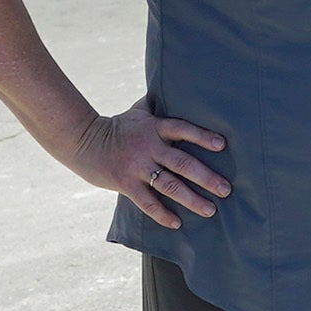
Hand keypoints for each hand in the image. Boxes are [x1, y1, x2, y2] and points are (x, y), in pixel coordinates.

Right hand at [76, 100, 232, 228]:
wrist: (84, 141)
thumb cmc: (118, 126)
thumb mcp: (139, 111)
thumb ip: (159, 105)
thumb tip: (178, 86)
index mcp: (155, 127)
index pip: (183, 129)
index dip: (202, 136)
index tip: (222, 146)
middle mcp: (149, 146)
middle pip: (182, 162)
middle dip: (206, 177)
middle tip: (226, 190)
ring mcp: (137, 166)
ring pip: (169, 185)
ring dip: (192, 199)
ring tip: (210, 210)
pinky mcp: (125, 183)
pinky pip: (147, 202)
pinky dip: (163, 214)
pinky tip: (177, 223)